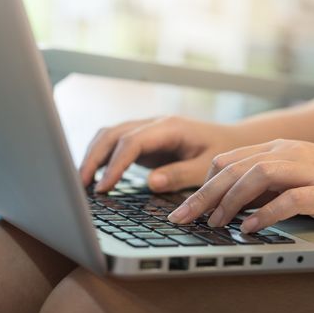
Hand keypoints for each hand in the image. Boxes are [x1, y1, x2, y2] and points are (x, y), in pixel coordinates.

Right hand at [80, 116, 248, 192]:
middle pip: (113, 134)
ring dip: (94, 155)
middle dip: (94, 158)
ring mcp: (148, 130)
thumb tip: (151, 182)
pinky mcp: (146, 141)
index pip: (132, 142)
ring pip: (110, 135)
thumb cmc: (223, 153)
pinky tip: (96, 175)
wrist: (232, 140)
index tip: (103, 188)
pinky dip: (103, 156)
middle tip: (81, 186)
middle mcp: (155, 124)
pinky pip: (117, 143)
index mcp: (170, 127)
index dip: (115, 165)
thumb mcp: (208, 167)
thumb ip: (181, 174)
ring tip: (82, 182)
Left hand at [168, 140, 313, 231]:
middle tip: (182, 219)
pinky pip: (288, 199)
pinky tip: (250, 228)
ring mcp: (307, 169)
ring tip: (214, 224)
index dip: (202, 184)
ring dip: (229, 202)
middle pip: (233, 168)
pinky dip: (265, 213)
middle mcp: (287, 153)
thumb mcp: (296, 175)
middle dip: (202, 195)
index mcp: (277, 148)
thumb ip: (266, 184)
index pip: (227, 161)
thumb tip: (233, 204)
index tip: (187, 206)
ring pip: (255, 176)